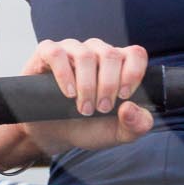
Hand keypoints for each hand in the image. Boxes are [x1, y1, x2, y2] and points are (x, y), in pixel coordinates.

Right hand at [3, 39, 153, 158]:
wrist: (55, 134)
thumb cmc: (89, 127)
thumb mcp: (118, 133)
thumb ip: (136, 125)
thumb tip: (130, 107)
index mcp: (119, 64)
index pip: (135, 54)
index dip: (133, 73)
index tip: (124, 97)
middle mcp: (97, 52)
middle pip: (110, 54)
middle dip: (108, 86)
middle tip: (101, 109)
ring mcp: (72, 50)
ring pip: (85, 54)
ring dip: (86, 85)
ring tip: (84, 108)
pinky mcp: (46, 54)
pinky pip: (55, 53)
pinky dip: (63, 74)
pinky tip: (68, 93)